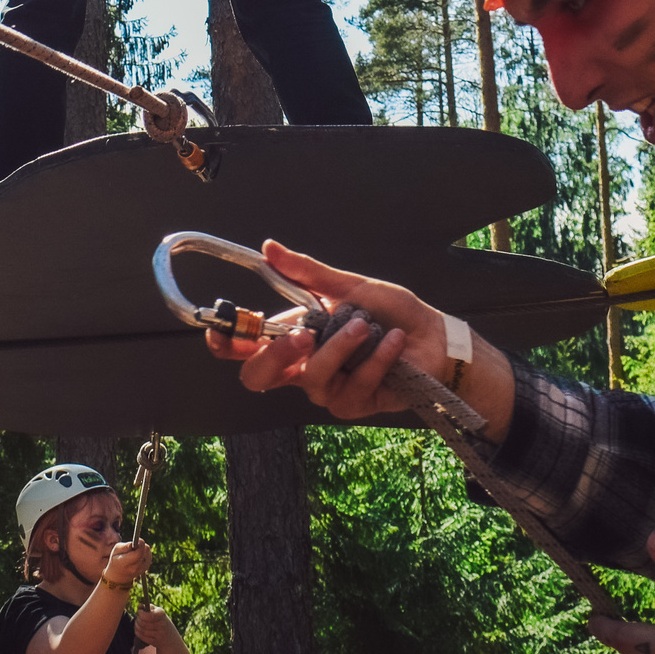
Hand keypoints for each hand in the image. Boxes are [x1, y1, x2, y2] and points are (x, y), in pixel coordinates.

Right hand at [100, 540, 151, 590]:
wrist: (118, 575)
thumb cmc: (116, 559)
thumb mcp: (116, 550)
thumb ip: (125, 546)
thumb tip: (135, 542)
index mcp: (126, 563)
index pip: (139, 552)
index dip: (140, 543)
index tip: (136, 540)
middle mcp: (135, 568)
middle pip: (145, 550)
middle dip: (141, 544)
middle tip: (134, 546)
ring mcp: (142, 569)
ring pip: (148, 551)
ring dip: (143, 548)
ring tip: (134, 551)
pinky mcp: (146, 567)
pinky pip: (149, 555)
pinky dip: (145, 552)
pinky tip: (138, 554)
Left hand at [133, 607, 179, 645]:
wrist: (172, 639)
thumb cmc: (162, 622)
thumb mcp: (159, 613)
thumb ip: (150, 608)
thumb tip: (139, 605)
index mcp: (162, 615)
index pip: (150, 615)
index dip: (141, 614)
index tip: (139, 611)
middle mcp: (162, 625)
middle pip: (144, 623)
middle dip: (138, 620)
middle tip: (137, 618)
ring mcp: (159, 635)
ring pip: (142, 630)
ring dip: (137, 626)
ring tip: (137, 624)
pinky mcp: (156, 642)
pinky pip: (143, 637)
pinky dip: (138, 633)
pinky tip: (138, 630)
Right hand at [201, 241, 447, 420]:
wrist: (432, 337)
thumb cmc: (391, 312)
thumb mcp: (348, 286)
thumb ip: (306, 273)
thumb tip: (268, 247)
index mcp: (294, 336)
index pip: (246, 348)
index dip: (226, 343)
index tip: (222, 328)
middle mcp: (303, 366)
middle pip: (258, 377)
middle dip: (275, 355)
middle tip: (303, 334)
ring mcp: (327, 390)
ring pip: (312, 377)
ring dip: (343, 347)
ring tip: (368, 327)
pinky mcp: (352, 405)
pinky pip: (351, 386)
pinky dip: (375, 360)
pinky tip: (392, 342)